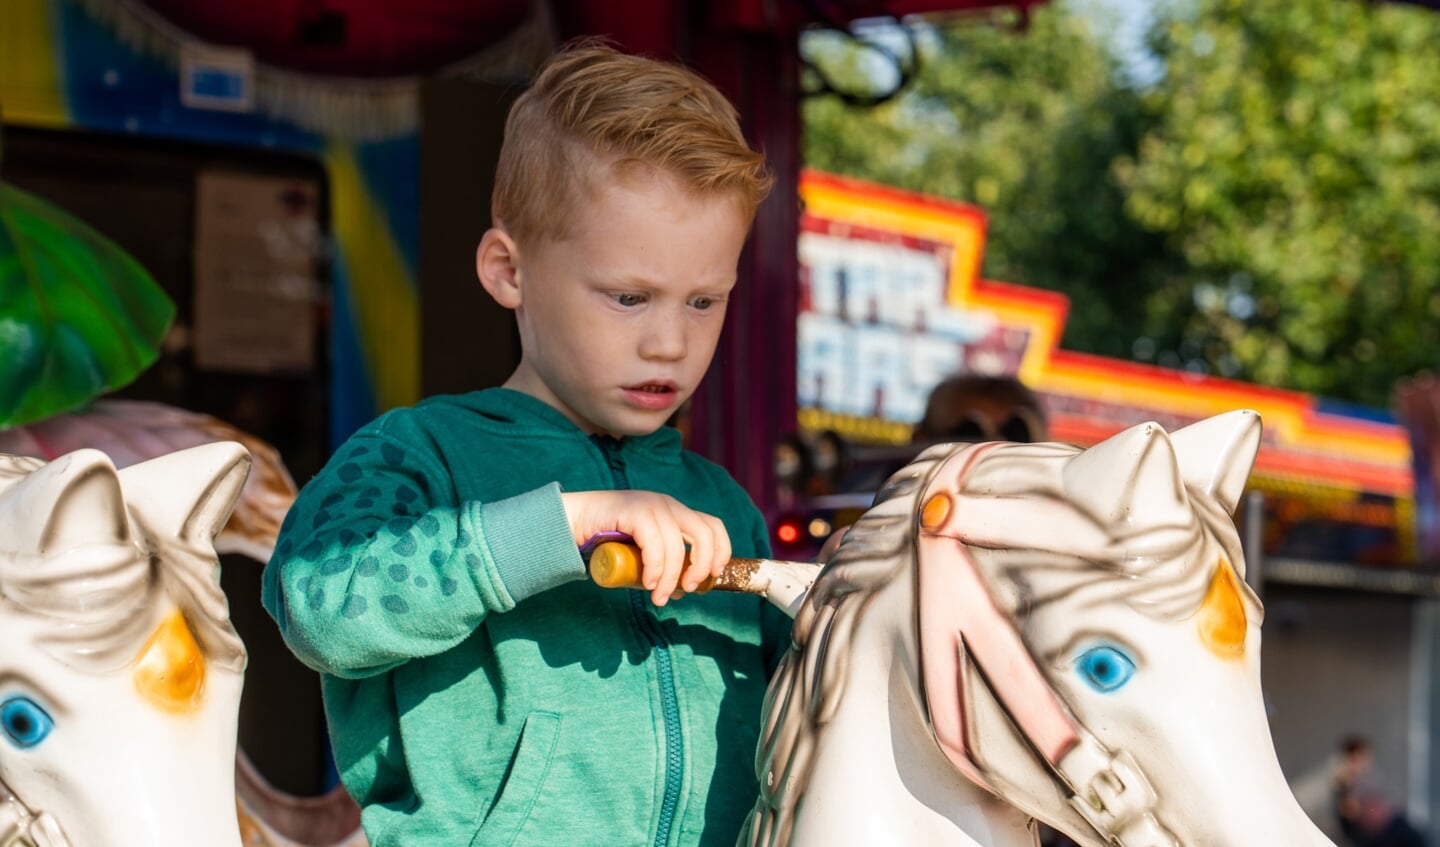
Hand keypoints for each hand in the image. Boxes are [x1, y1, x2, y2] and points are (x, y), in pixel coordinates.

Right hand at [563, 490, 730, 606]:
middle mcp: (668, 505)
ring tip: (658, 597)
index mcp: (676, 512)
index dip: (721, 552)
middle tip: (688, 590)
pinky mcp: (634, 511)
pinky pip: (654, 544)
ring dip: (671, 577)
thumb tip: (683, 592)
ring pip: (676, 545)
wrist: (573, 521)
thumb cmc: (609, 540)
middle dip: (701, 566)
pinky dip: (655, 567)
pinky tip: (648, 582)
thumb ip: (662, 567)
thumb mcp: (644, 553)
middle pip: (704, 534)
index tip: (712, 577)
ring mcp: (651, 505)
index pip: (713, 526)